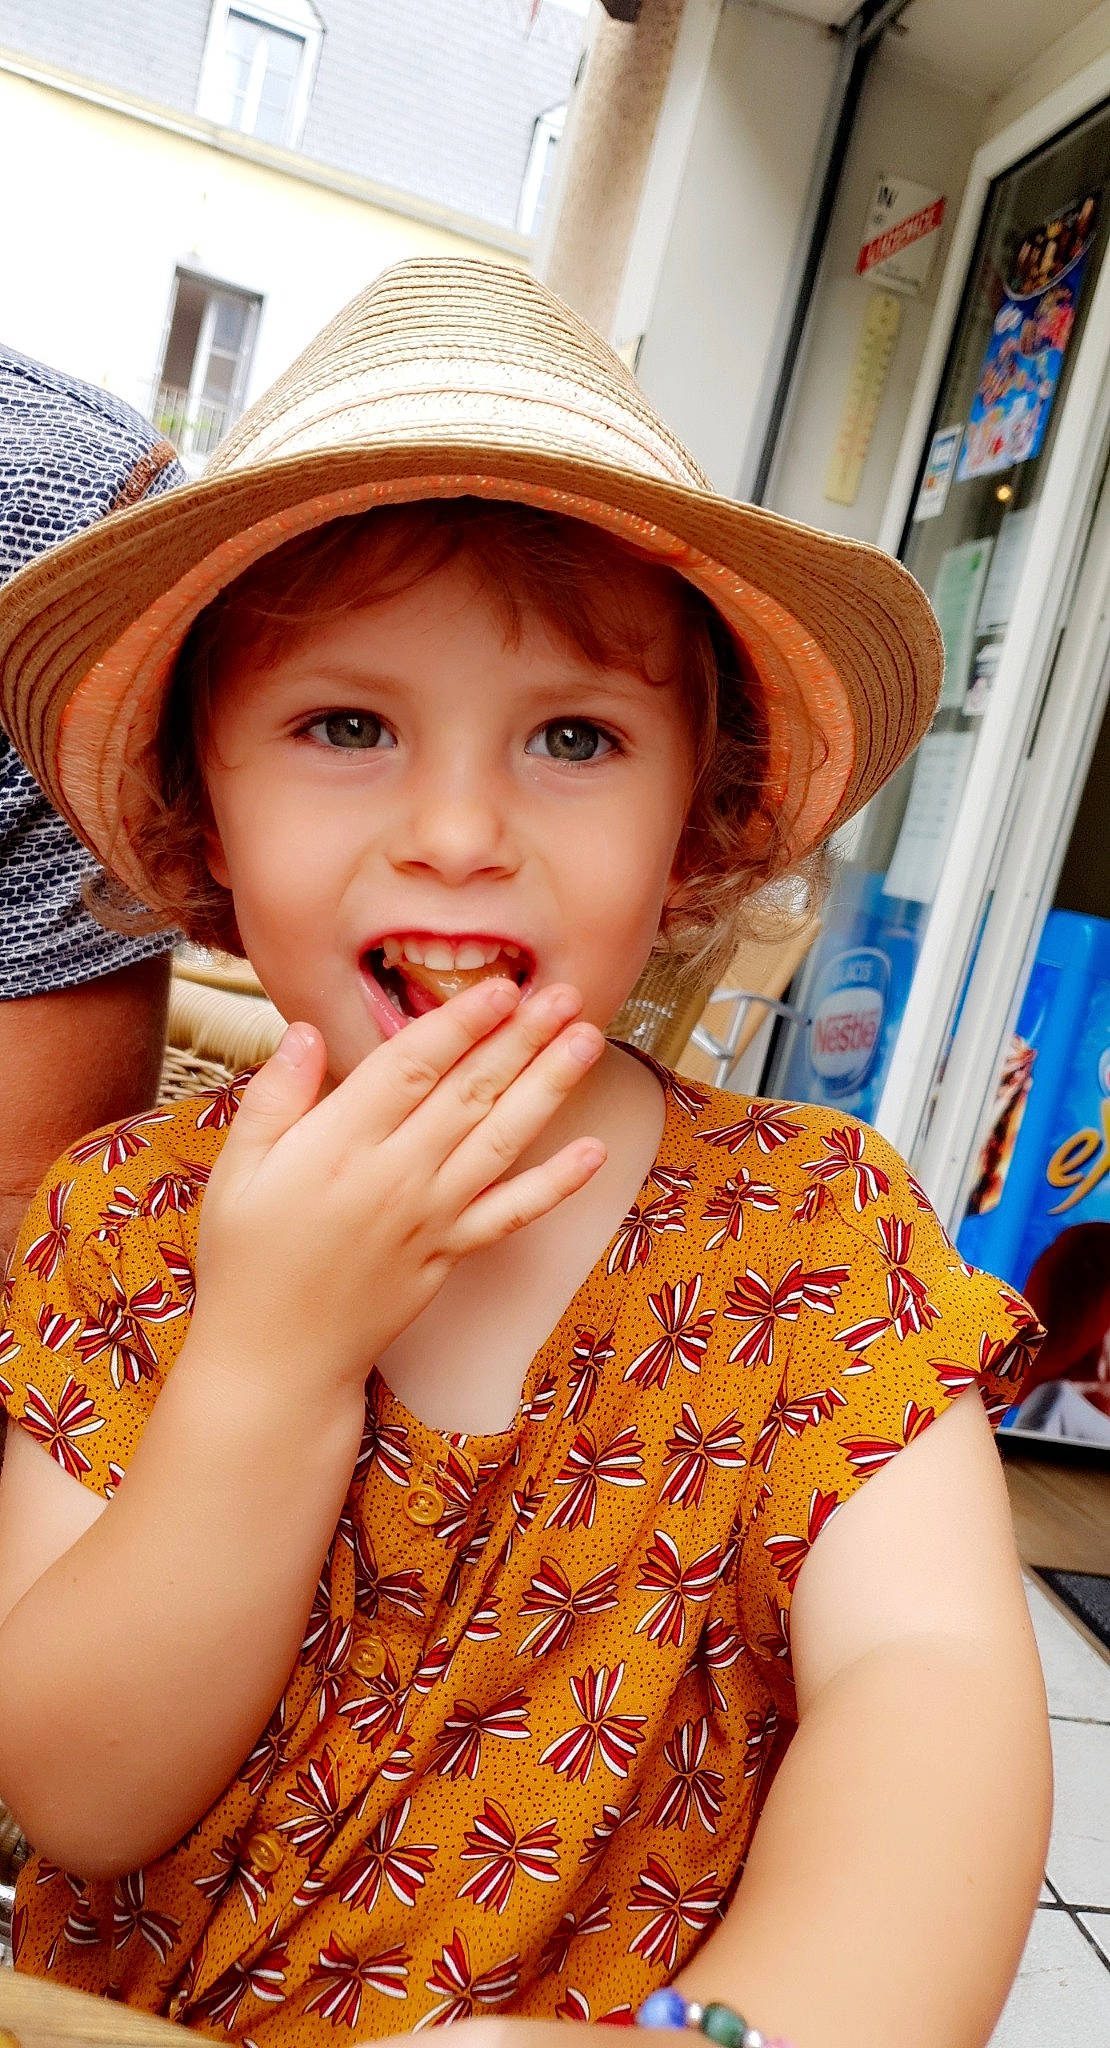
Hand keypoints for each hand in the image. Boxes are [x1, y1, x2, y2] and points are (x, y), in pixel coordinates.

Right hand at [188, 980, 606, 1397]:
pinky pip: (512, 1214)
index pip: (410, 1068)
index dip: (460, 1023)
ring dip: (548, 1087)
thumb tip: (302, 1029)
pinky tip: (594, 1152)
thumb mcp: (237, 1171)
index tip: (500, 986)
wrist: (276, 1358)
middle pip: (469, 1093)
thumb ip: (275, 1098)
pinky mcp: (450, 1253)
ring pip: (501, 1141)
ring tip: (585, 1040)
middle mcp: (395, 1176)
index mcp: (337, 1146)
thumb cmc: (246, 1259)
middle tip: (563, 993)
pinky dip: (556, 1185)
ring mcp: (430, 1217)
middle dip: (521, 1038)